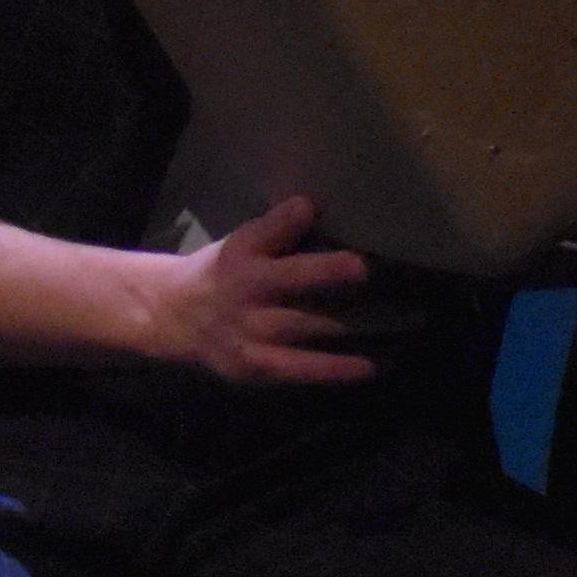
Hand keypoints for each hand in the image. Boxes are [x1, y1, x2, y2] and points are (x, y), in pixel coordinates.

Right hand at [131, 196, 374, 386]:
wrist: (172, 316)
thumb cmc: (224, 272)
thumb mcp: (243, 242)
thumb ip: (281, 231)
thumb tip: (324, 209)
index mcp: (243, 252)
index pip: (269, 230)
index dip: (290, 220)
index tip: (318, 208)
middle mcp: (246, 290)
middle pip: (294, 279)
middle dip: (330, 273)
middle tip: (374, 268)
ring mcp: (252, 331)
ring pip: (309, 325)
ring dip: (357, 322)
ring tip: (404, 318)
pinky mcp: (258, 365)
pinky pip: (303, 368)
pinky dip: (337, 368)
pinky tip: (372, 365)